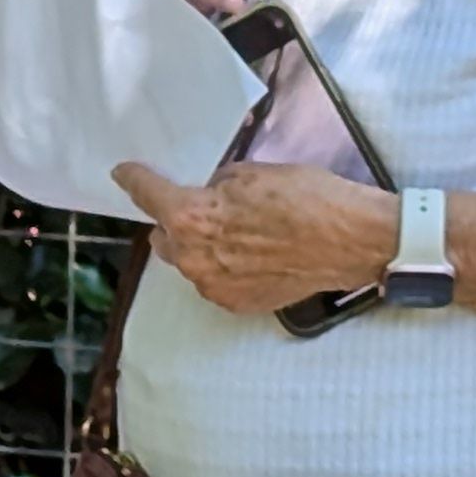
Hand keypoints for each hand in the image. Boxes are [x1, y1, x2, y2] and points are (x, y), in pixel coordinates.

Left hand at [116, 159, 395, 314]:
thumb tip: (207, 194)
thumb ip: (216, 186)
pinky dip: (224, 267)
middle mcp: (193, 258)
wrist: (351, 241)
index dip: (133, 180)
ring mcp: (213, 285)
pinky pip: (215, 280)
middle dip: (175, 220)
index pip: (146, 195)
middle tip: (203, 208)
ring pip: (189, 261)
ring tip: (237, 233)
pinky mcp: (235, 302)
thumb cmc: (308, 200)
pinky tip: (252, 254)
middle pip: (163, 236)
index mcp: (191, 218)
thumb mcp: (252, 173)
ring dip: (201, 246)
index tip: (124, 173)